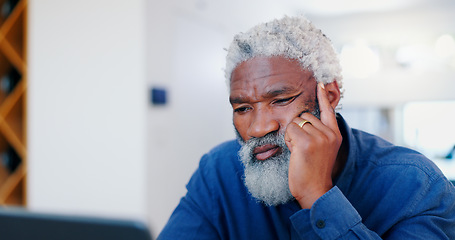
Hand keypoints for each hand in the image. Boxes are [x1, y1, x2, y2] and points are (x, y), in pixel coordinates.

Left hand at [284, 82, 341, 208]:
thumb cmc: (313, 170)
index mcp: (335, 134)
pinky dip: (287, 140)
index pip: (328, 110)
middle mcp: (329, 133)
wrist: (314, 189)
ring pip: (295, 122)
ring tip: (299, 151)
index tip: (320, 83)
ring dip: (291, 135)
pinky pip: (289, 130)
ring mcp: (319, 137)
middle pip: (304, 115)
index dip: (323, 96)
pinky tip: (295, 152)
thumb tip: (307, 118)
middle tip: (302, 148)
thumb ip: (319, 132)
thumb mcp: (323, 149)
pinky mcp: (306, 142)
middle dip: (298, 128)